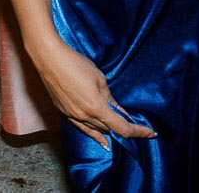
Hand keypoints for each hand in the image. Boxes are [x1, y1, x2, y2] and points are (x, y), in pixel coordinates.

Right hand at [29, 35, 156, 150]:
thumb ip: (110, 98)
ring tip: (118, 140)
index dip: (138, 132)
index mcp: (96, 108)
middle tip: (136, 127)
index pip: (122, 127)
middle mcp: (84, 116)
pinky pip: (81, 127)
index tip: (150, 133)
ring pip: (95, 130)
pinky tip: (98, 139)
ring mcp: (72, 116)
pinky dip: (92, 134)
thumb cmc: (75, 64)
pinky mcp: (63, 112)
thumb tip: (120, 111)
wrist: (48, 58)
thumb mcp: (99, 78)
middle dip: (124, 129)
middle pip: (109, 129)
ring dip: (108, 133)